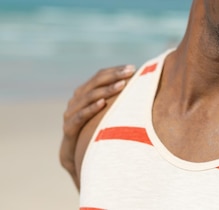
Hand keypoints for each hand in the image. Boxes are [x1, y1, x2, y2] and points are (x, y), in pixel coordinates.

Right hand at [59, 64, 134, 187]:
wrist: (76, 155)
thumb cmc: (96, 129)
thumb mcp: (107, 112)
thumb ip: (118, 98)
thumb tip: (144, 85)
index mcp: (84, 92)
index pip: (100, 75)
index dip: (115, 71)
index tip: (133, 68)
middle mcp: (76, 99)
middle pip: (95, 83)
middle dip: (114, 76)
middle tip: (130, 72)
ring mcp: (70, 113)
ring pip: (88, 97)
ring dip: (106, 90)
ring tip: (122, 85)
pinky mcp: (69, 128)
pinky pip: (80, 116)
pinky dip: (91, 108)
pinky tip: (103, 103)